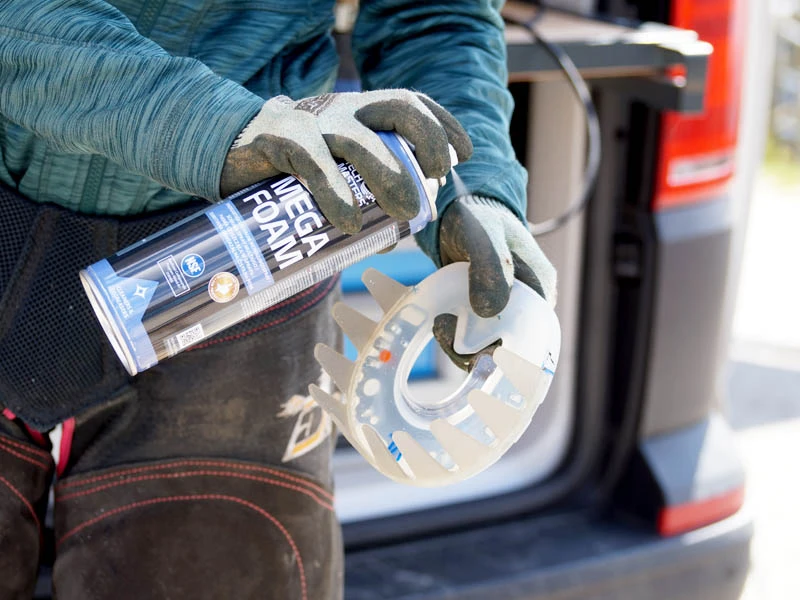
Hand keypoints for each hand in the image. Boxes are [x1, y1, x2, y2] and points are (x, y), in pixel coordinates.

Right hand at [220, 90, 472, 233]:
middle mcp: (341, 109)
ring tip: (406, 213)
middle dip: (428, 141)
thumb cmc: (291, 170)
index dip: (443, 125)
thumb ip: (363, 192)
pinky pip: (312, 162)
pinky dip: (335, 193)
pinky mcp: (278, 138)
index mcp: (360, 112)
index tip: (462, 155)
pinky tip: (350, 223)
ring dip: (389, 175)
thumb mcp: (336, 171)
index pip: (412, 104)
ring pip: (358, 139)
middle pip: (397, 109)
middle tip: (436, 182)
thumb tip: (397, 233)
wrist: (227, 154)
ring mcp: (310, 121)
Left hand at [433, 195, 556, 369]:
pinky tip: (440, 323)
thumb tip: (489, 312)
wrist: (459, 211)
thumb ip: (490, 267)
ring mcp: (506, 312)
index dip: (504, 353)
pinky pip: (475, 341)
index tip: (469, 346)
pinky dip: (455, 340)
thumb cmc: (478, 217)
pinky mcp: (484, 315)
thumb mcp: (484, 235)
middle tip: (444, 328)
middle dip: (476, 352)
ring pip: (490, 350)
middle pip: (511, 350)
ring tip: (439, 323)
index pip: (531, 338)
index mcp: (539, 289)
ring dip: (461, 347)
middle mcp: (527, 306)